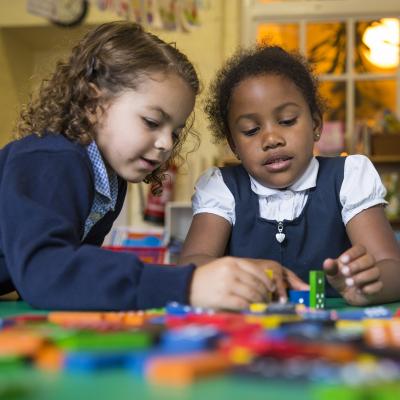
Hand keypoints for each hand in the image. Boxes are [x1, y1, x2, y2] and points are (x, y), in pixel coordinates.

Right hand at [189, 257, 306, 309]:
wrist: (187, 285)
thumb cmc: (207, 278)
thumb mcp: (223, 268)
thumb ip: (239, 272)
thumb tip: (261, 283)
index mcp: (231, 262)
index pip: (256, 270)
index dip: (267, 280)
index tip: (271, 288)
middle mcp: (230, 271)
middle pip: (256, 283)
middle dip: (264, 293)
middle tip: (267, 300)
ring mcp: (226, 284)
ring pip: (252, 294)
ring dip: (259, 301)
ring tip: (261, 305)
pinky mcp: (222, 297)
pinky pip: (243, 303)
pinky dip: (250, 307)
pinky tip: (251, 309)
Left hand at [323, 244, 382, 305]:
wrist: (348, 294)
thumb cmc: (340, 279)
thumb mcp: (332, 274)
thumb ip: (330, 268)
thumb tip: (327, 262)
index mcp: (357, 256)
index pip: (360, 248)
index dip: (352, 253)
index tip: (342, 261)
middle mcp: (368, 263)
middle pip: (370, 258)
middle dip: (357, 265)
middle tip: (345, 272)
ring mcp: (374, 275)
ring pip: (375, 271)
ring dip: (362, 277)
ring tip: (348, 282)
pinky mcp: (377, 287)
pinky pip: (379, 285)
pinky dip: (369, 288)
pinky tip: (359, 291)